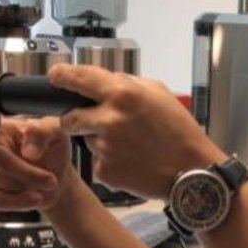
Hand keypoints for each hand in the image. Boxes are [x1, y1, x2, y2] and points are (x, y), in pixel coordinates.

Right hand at [0, 116, 74, 210]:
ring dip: (27, 186)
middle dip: (24, 171)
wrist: (60, 180)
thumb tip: (28, 149)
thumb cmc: (53, 150)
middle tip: (49, 178)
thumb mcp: (57, 132)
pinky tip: (34, 197)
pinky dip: (21, 201)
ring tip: (46, 183)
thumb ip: (43, 132)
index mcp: (1, 130)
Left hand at [49, 64, 226, 199]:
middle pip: (70, 118)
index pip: (79, 79)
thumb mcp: (159, 93)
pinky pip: (98, 162)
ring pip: (87, 140)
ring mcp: (104, 148)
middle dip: (75, 119)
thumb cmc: (180, 131)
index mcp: (122, 95)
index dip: (63, 76)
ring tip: (129, 145)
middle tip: (92, 122)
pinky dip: (110, 161)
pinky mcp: (104, 171)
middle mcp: (109, 120)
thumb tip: (105, 81)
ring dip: (99, 140)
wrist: (191, 171)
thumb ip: (128, 84)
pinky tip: (131, 160)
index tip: (56, 76)